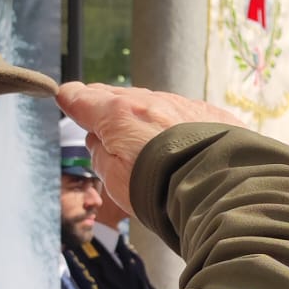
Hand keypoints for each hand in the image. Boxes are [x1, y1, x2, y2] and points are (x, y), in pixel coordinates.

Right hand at [57, 83, 242, 211]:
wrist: (221, 189)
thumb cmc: (162, 191)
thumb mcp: (113, 181)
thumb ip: (100, 156)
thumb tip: (97, 140)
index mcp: (118, 114)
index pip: (83, 99)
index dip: (72, 100)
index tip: (66, 98)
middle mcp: (149, 101)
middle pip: (117, 97)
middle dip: (104, 104)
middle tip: (96, 112)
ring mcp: (182, 104)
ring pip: (152, 103)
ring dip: (142, 115)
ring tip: (138, 133)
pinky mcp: (211, 113)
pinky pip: (183, 112)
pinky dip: (174, 122)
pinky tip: (176, 139)